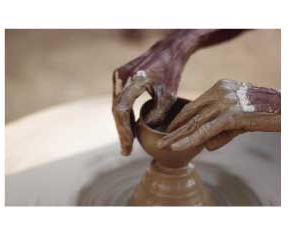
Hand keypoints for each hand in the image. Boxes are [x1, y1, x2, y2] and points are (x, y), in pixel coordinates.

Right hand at [112, 35, 188, 155]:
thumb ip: (157, 113)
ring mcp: (119, 76)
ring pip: (117, 105)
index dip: (123, 131)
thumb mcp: (168, 94)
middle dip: (122, 131)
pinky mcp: (121, 77)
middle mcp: (120, 77)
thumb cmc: (171, 70)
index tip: (128, 147)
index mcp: (131, 80)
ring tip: (128, 142)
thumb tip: (143, 130)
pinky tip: (130, 125)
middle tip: (126, 150)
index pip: (121, 110)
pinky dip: (125, 113)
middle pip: (117, 110)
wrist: (169, 50)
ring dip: (123, 124)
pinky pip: (121, 99)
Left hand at [158, 79, 280, 150]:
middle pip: (191, 114)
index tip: (170, 130)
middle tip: (160, 140)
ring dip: (177, 137)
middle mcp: (219, 92)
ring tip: (163, 146)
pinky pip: (205, 130)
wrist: (285, 108)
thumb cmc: (263, 113)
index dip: (180, 119)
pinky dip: (189, 140)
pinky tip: (176, 147)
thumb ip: (222, 132)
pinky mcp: (231, 115)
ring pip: (195, 123)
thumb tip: (206, 146)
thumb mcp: (239, 120)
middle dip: (174, 129)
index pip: (194, 105)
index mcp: (219, 88)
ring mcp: (224, 102)